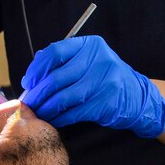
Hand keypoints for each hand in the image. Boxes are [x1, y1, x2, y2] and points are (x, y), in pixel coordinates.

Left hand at [20, 35, 164, 137]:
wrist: (135, 96)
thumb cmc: (103, 78)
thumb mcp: (88, 60)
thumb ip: (63, 62)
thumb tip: (32, 77)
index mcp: (90, 45)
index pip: (55, 52)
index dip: (37, 68)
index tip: (29, 82)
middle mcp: (99, 60)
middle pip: (57, 77)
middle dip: (38, 93)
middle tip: (28, 103)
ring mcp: (105, 81)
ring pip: (64, 98)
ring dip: (46, 108)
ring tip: (38, 113)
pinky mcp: (106, 102)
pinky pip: (74, 112)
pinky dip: (60, 118)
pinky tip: (53, 120)